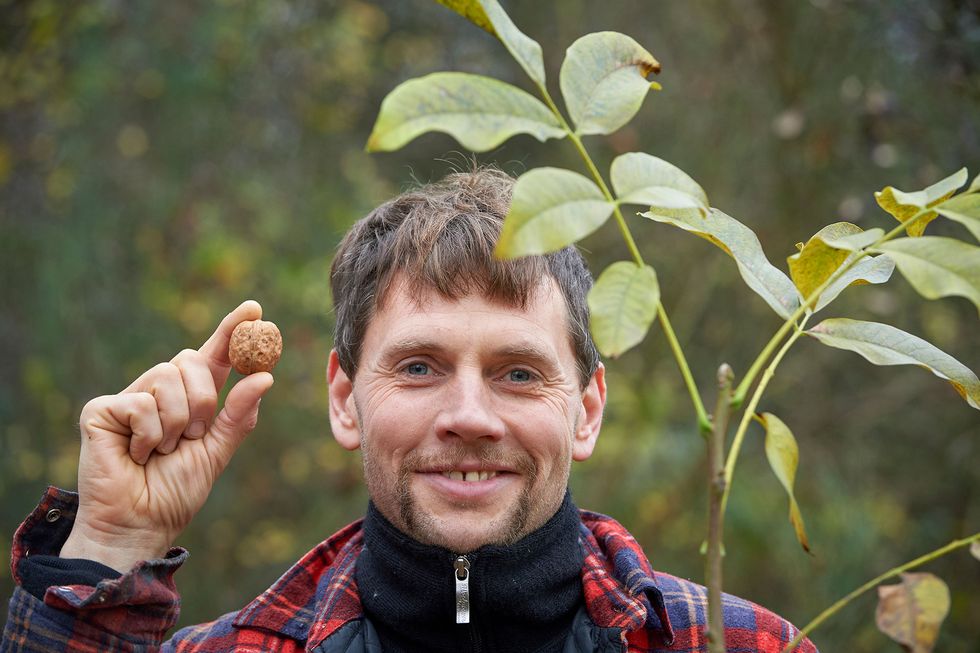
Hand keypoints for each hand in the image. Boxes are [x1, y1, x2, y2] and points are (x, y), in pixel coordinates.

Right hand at [59, 300, 274, 571]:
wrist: (140, 523)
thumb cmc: (176, 491)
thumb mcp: (217, 452)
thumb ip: (239, 415)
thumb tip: (265, 377)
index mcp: (192, 398)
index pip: (214, 356)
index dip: (232, 331)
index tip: (255, 309)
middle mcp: (161, 390)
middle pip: (192, 361)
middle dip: (202, 402)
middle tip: (192, 436)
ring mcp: (131, 397)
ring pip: (167, 379)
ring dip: (175, 423)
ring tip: (161, 450)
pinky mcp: (102, 409)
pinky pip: (141, 403)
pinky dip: (148, 435)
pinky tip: (135, 454)